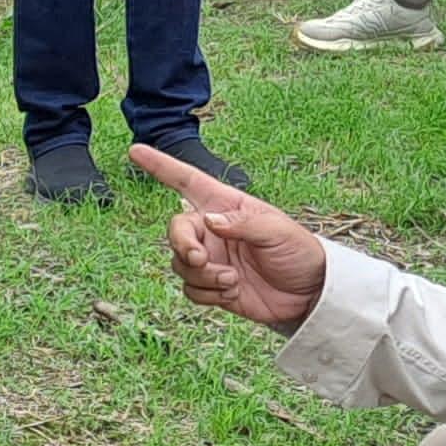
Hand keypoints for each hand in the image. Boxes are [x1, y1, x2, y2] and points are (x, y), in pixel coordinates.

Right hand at [133, 142, 327, 332]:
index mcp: (227, 206)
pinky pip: (190, 290)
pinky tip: (231, 293)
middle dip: (183, 245)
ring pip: (180, 264)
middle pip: (176, 230)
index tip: (136, 150)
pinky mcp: (213, 287)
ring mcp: (212, 259)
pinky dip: (206, 294)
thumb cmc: (298, 252)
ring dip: (202, 276)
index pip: (188, 181)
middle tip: (202, 259)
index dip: (161, 166)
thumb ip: (242, 224)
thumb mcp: (277, 231)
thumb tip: (208, 221)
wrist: (309, 293)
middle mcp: (213, 231)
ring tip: (231, 280)